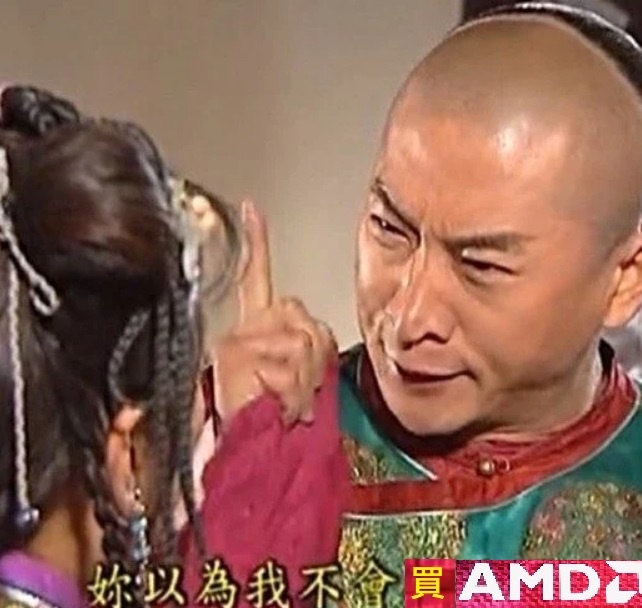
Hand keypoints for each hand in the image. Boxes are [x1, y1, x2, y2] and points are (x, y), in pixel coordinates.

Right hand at [208, 200, 335, 424]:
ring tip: (289, 403)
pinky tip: (281, 408)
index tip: (252, 209)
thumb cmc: (276, 419)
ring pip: (300, 338)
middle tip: (300, 389)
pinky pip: (289, 362)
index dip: (255, 242)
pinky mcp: (235, 356)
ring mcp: (237, 341)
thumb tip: (309, 331)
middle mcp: (242, 328)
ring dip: (306, 378)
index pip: (255, 275)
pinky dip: (296, 391)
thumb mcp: (298, 373)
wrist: (251, 458)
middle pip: (299, 312)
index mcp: (255, 327)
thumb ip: (305, 340)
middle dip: (313, 352)